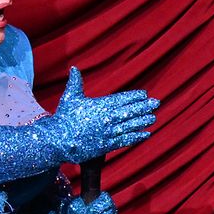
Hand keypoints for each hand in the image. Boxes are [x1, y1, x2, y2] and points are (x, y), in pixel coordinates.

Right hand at [38, 67, 158, 163]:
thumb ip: (75, 82)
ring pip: (130, 126)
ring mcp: (108, 132)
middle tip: (157, 103)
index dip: (134, 96)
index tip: (144, 94)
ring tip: (154, 118)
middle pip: (130, 111)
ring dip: (143, 121)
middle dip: (144, 107)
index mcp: (100, 105)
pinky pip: (125, 141)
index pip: (121, 99)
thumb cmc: (63, 118)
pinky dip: (136, 137)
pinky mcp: (106, 146)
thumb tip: (74, 68)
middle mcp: (106, 118)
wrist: (57, 140)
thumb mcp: (70, 97)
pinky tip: (146, 134)